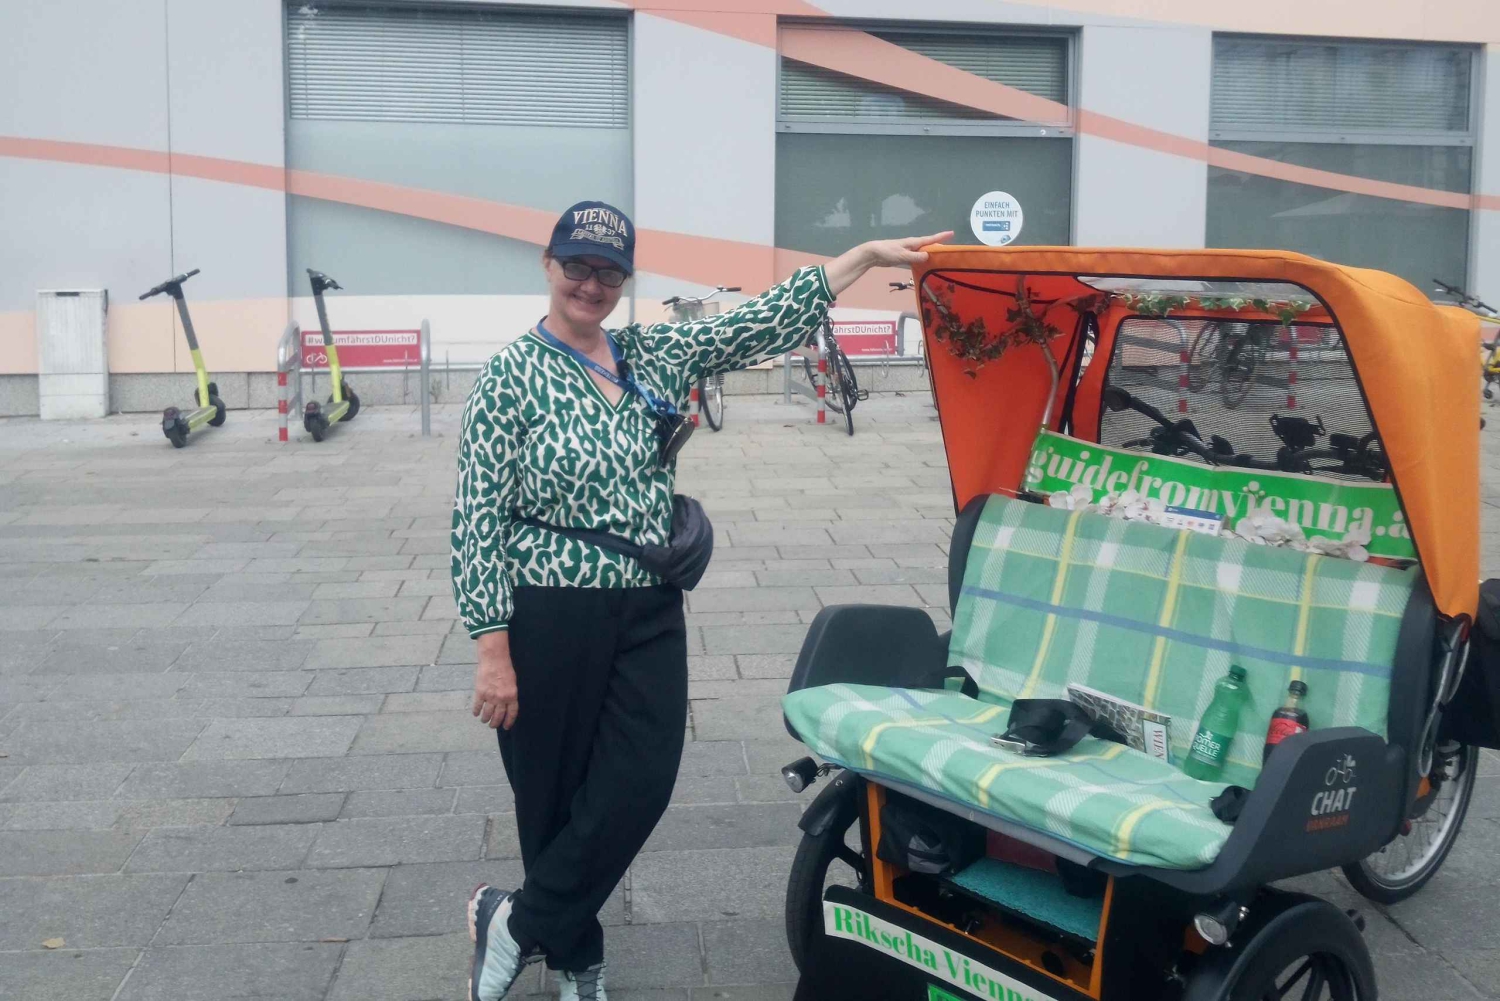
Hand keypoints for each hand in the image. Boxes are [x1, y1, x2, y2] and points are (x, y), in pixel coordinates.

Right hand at [473, 632, 518, 729]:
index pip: (511, 713)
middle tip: (492, 726)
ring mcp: (490, 696)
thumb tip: (506, 705)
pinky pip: (477, 706)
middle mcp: (501, 698)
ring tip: (484, 721)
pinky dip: (476, 711)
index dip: (508, 722)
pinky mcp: (480, 693)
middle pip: (498, 716)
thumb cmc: (505, 668)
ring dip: (485, 719)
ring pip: (487, 713)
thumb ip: (510, 694)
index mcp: (512, 695)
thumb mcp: (513, 682)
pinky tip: (476, 714)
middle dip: (495, 723)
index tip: (505, 727)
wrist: (494, 659)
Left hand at [824, 232, 952, 296]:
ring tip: (942, 256)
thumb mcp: (902, 255)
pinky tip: (926, 263)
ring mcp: (908, 250)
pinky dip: (923, 258)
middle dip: (939, 245)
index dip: (941, 237)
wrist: (873, 253)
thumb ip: (914, 257)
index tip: (952, 233)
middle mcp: (912, 245)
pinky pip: (917, 257)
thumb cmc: (887, 252)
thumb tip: (928, 256)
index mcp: (913, 242)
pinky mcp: (904, 256)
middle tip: (950, 248)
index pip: (930, 239)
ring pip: (923, 251)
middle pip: (929, 244)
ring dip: (932, 252)